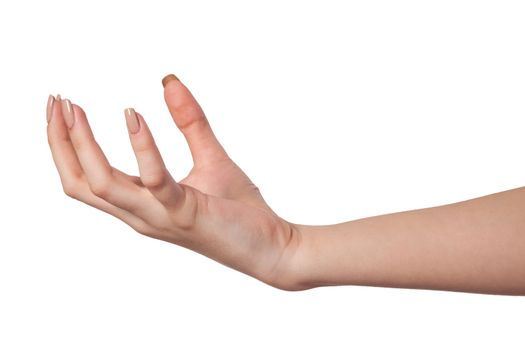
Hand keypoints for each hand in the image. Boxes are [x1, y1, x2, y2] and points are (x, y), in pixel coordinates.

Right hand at [46, 74, 301, 289]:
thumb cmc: (239, 209)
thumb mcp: (211, 157)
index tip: (60, 108)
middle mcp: (142, 215)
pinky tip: (134, 115)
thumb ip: (190, 123)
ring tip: (75, 108)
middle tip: (55, 101)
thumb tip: (169, 82)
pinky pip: (155, 180)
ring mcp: (160, 217)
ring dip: (83, 145)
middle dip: (60, 142)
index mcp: (142, 204)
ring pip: (103, 185)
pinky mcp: (186, 213)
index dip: (66, 146)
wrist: (272, 246)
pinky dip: (142, 147)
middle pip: (80, 183)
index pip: (86, 178)